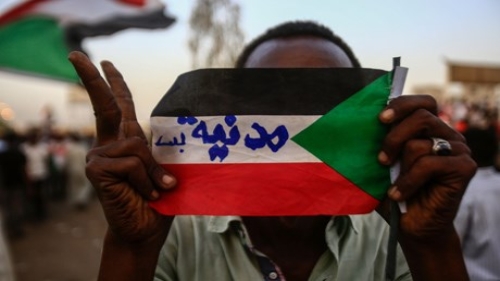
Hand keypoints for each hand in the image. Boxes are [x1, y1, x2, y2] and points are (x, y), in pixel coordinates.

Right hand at [68, 51, 176, 247]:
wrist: (145, 230)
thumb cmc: (156, 200)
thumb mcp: (162, 169)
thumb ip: (156, 150)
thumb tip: (156, 133)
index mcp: (125, 141)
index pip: (121, 107)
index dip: (114, 84)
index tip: (106, 63)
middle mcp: (108, 144)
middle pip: (105, 105)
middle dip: (94, 79)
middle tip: (75, 54)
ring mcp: (99, 156)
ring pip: (136, 146)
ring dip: (152, 171)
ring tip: (154, 190)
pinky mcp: (96, 168)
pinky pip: (131, 163)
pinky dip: (145, 180)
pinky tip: (143, 194)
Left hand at [377, 95, 475, 240]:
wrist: (413, 226)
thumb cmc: (395, 192)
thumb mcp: (383, 164)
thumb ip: (380, 142)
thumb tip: (357, 123)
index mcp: (430, 129)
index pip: (423, 102)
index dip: (402, 105)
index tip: (380, 119)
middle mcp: (447, 135)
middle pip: (421, 116)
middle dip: (394, 137)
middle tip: (381, 159)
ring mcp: (459, 150)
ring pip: (420, 143)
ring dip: (400, 166)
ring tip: (392, 185)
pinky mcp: (465, 167)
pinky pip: (429, 163)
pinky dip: (409, 181)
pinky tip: (399, 194)